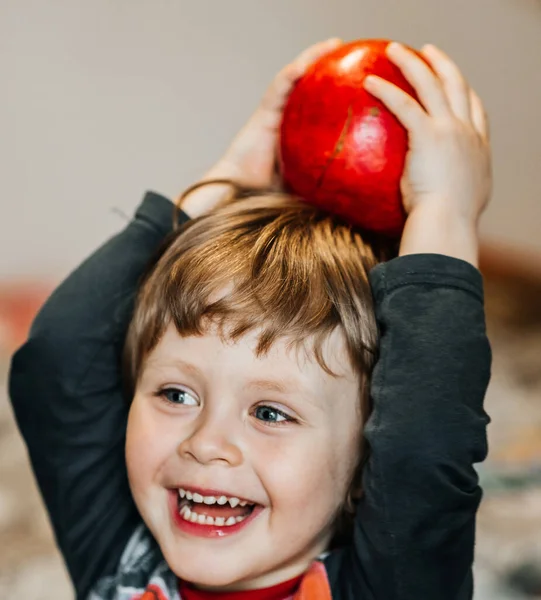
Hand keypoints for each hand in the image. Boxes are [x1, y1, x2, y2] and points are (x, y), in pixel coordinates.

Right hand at [180, 38, 341, 217]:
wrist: (238, 196)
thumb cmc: (268, 197)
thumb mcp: (306, 188)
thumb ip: (325, 186)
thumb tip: (357, 196)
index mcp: (296, 134)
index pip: (319, 107)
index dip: (337, 93)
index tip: (361, 82)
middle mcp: (285, 119)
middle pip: (308, 87)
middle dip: (328, 68)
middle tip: (352, 53)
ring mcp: (272, 114)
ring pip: (294, 80)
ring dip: (312, 59)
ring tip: (333, 44)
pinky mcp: (262, 114)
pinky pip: (278, 89)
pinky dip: (291, 74)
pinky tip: (306, 63)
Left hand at [363, 43, 491, 264]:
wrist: (447, 223)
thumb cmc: (447, 222)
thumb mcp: (459, 202)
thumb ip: (447, 190)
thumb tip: (429, 199)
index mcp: (478, 149)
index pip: (476, 111)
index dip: (465, 93)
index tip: (454, 83)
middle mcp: (468, 133)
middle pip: (457, 86)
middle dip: (443, 64)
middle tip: (427, 51)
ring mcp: (451, 130)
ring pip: (432, 84)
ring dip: (413, 62)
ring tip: (394, 50)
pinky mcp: (428, 134)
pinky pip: (404, 104)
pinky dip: (387, 89)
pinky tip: (370, 80)